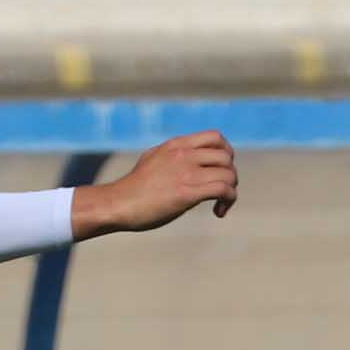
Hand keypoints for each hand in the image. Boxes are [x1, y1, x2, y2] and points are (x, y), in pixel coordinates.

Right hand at [73, 132, 239, 237]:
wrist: (118, 204)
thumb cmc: (133, 188)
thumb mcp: (153, 159)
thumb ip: (172, 156)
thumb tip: (185, 159)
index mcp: (176, 145)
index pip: (215, 137)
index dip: (225, 152)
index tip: (219, 169)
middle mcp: (184, 154)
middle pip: (227, 156)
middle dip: (230, 173)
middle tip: (221, 190)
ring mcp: (187, 172)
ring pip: (229, 173)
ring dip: (231, 190)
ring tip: (220, 203)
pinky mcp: (189, 192)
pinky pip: (224, 190)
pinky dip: (228, 201)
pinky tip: (218, 212)